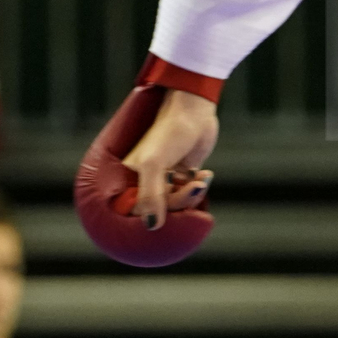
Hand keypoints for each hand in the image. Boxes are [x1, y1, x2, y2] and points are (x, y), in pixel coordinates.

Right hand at [122, 89, 218, 228]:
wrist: (194, 110)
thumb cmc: (169, 132)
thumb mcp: (154, 164)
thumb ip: (150, 196)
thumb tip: (152, 226)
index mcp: (131, 176)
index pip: (136, 210)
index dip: (153, 213)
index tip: (167, 202)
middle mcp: (146, 179)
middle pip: (161, 209)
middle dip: (180, 201)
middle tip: (192, 186)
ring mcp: (166, 176)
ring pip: (178, 203)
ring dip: (193, 194)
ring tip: (202, 179)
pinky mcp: (184, 172)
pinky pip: (190, 193)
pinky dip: (200, 187)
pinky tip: (206, 174)